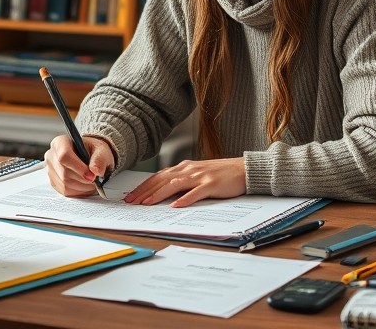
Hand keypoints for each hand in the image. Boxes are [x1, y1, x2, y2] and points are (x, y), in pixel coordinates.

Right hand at [44, 134, 113, 196]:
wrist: (89, 156)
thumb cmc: (93, 150)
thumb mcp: (101, 150)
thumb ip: (99, 159)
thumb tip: (96, 171)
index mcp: (61, 142)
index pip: (64, 156)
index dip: (79, 168)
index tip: (92, 175)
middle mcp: (52, 155)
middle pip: (64, 172)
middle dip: (83, 179)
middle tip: (95, 180)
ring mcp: (51, 169)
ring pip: (65, 184)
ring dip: (82, 187)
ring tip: (92, 182)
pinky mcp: (54, 181)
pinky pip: (65, 191)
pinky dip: (79, 191)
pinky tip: (85, 185)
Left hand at [124, 157, 246, 207]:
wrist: (244, 169)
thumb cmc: (221, 174)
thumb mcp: (197, 175)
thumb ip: (182, 181)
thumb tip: (164, 193)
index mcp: (184, 168)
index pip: (158, 177)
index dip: (143, 186)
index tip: (131, 196)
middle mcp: (189, 170)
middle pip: (161, 180)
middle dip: (145, 191)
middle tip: (131, 202)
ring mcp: (200, 176)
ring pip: (174, 185)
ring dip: (158, 194)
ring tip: (147, 204)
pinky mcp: (212, 184)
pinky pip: (196, 192)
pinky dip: (185, 199)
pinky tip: (175, 206)